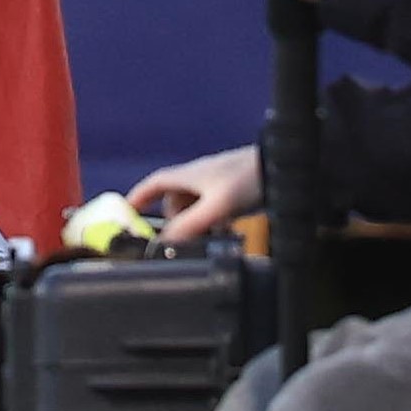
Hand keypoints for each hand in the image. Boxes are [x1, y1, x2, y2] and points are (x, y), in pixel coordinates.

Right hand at [127, 145, 262, 243]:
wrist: (283, 168)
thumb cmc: (250, 178)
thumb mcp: (217, 206)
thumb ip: (190, 225)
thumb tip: (166, 242)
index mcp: (189, 175)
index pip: (153, 184)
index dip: (137, 198)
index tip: (126, 213)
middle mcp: (199, 178)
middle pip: (173, 203)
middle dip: (175, 223)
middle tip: (182, 241)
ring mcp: (216, 185)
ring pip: (194, 209)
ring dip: (197, 225)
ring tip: (211, 236)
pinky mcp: (232, 193)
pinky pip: (213, 211)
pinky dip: (214, 223)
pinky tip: (226, 231)